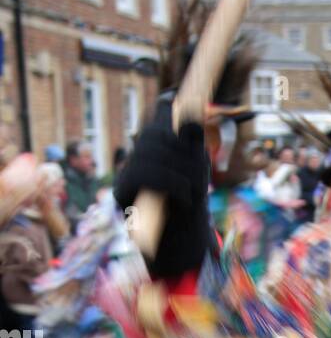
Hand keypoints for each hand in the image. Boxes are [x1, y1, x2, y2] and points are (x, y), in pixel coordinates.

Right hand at [114, 94, 207, 211]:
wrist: (181, 240)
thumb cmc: (188, 204)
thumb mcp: (197, 169)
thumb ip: (193, 142)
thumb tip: (189, 113)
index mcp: (159, 148)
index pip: (159, 123)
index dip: (164, 109)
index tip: (170, 96)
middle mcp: (139, 156)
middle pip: (153, 134)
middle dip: (181, 152)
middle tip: (202, 176)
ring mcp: (127, 171)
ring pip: (148, 152)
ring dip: (179, 171)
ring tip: (192, 191)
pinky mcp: (121, 191)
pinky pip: (143, 173)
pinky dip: (169, 182)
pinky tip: (182, 197)